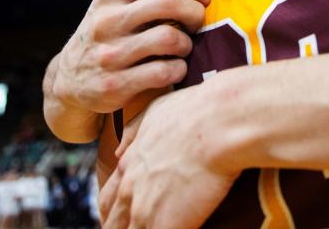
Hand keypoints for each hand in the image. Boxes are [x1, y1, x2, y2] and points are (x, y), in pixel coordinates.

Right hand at [51, 0, 209, 114]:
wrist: (69, 81)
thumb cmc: (106, 34)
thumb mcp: (116, 3)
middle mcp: (107, 21)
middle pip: (168, 2)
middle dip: (195, 12)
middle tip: (197, 22)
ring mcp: (110, 54)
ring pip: (169, 38)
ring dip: (186, 44)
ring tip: (183, 47)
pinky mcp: (115, 85)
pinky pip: (163, 72)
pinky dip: (178, 70)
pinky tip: (175, 68)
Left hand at [99, 88, 238, 228]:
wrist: (218, 123)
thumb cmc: (196, 112)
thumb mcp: (156, 111)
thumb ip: (134, 131)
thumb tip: (120, 149)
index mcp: (130, 164)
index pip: (110, 198)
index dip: (114, 210)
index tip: (122, 216)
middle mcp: (131, 188)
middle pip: (114, 222)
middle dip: (121, 227)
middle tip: (134, 228)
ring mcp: (144, 209)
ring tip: (156, 227)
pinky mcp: (164, 225)